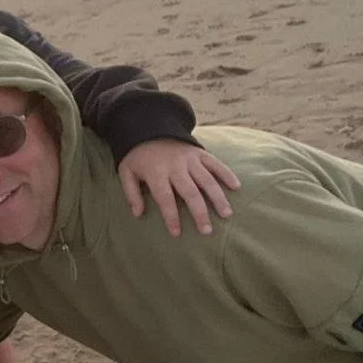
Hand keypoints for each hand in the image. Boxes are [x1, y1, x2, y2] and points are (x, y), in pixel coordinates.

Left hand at [117, 139, 240, 237]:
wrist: (149, 128)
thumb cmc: (138, 157)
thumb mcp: (126, 172)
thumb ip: (131, 193)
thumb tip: (138, 214)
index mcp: (156, 173)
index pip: (165, 198)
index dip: (171, 217)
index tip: (177, 233)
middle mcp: (175, 166)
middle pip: (190, 192)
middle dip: (199, 212)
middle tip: (207, 230)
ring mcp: (190, 159)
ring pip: (207, 180)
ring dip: (218, 197)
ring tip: (226, 214)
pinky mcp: (200, 152)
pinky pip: (216, 163)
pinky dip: (227, 174)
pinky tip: (236, 187)